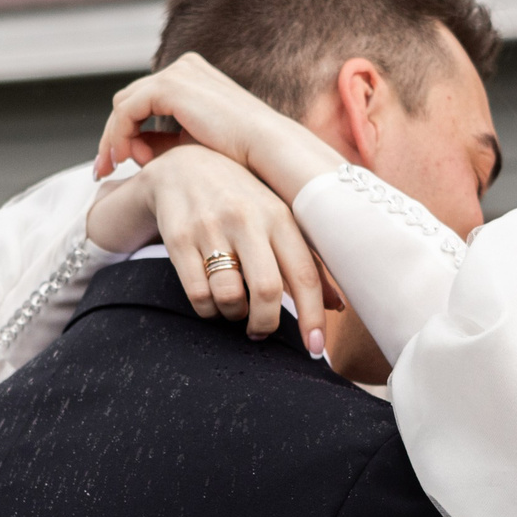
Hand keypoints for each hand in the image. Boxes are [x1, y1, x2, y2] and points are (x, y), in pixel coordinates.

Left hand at [95, 53, 298, 175]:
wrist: (267, 148)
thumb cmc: (242, 154)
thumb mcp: (196, 144)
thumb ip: (165, 142)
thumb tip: (135, 148)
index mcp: (193, 76)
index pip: (145, 100)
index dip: (127, 132)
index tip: (118, 163)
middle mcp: (183, 67)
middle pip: (129, 100)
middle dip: (114, 135)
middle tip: (103, 169)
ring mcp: (175, 73)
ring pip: (123, 106)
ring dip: (113, 138)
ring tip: (110, 169)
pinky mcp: (168, 86)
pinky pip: (127, 112)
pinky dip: (118, 136)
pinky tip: (122, 160)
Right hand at [134, 146, 328, 345]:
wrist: (182, 167)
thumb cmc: (241, 200)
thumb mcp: (277, 219)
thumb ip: (307, 260)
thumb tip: (337, 307)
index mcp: (279, 215)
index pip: (305, 274)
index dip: (313, 316)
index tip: (316, 348)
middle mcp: (247, 218)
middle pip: (267, 290)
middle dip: (266, 323)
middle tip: (261, 331)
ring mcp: (211, 227)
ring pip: (230, 296)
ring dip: (234, 316)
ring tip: (234, 309)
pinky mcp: (179, 238)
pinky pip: (198, 294)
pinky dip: (208, 309)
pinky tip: (211, 300)